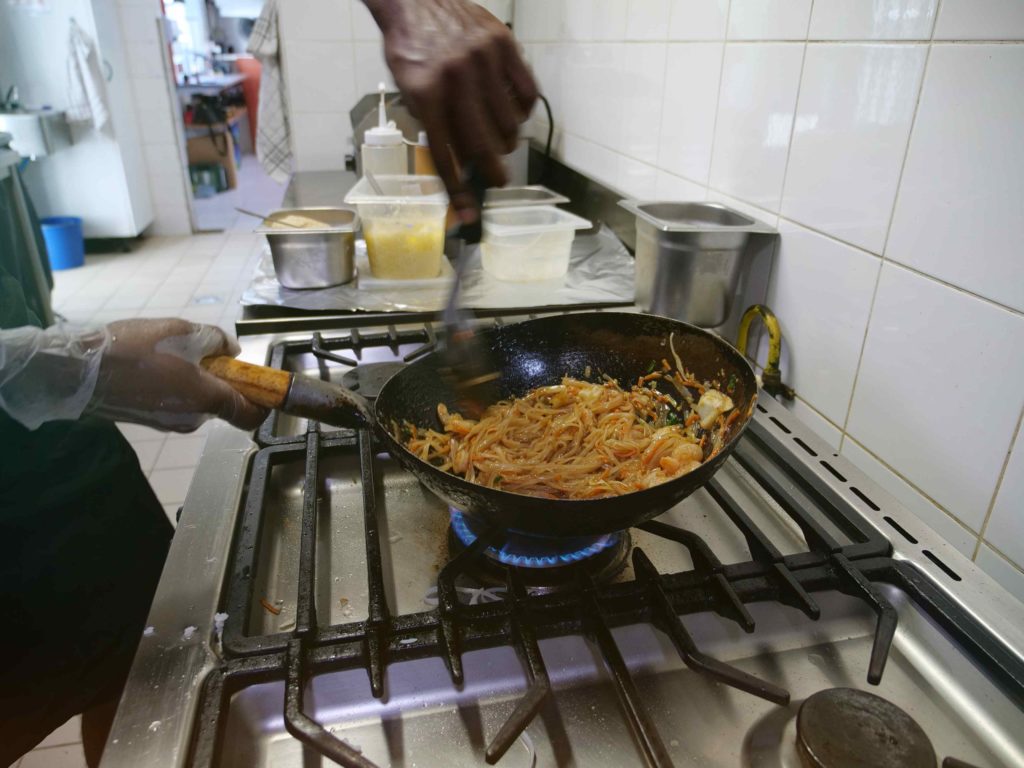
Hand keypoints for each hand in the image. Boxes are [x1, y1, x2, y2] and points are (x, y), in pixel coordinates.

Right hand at [89, 319, 267, 431]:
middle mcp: (192, 419)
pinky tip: (158, 365)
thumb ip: (214, 340)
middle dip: (225, 381)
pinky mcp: (153, 421)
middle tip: (209, 354)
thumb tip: (231, 351)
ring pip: (201, 403)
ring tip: (175, 354)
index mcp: (206, 399)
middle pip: (225, 405)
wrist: (77, 372)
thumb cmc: (131, 349)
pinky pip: (179, 404)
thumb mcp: (180, 330)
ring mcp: (171, 423)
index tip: (263, 384)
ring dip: (200, 382)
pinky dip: (180, 387)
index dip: (264, 402)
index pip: (251, 415)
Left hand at [365, 0, 538, 221]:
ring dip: (508, 141)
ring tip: (501, 139)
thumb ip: (433, 126)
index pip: (446, 156)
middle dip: (494, 171)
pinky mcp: (504, 45)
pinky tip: (513, 112)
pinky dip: (523, 111)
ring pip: (509, 123)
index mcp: (426, 94)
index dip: (458, 191)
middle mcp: (456, 79)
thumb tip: (458, 168)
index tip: (469, 215)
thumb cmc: (410, 49)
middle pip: (484, 145)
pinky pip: (527, 94)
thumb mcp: (410, 91)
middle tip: (498, 178)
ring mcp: (483, 60)